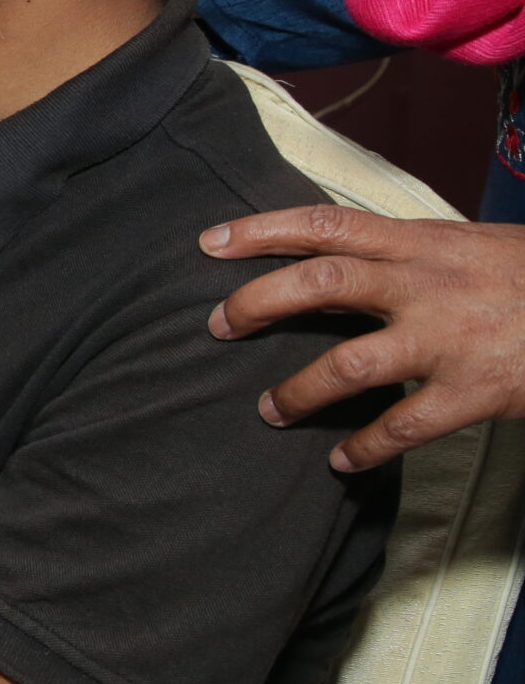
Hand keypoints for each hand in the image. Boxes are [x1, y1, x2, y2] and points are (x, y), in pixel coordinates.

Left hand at [204, 207, 524, 469]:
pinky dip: (364, 447)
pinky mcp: (474, 391)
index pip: (326, 223)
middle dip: (257, 304)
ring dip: (298, 391)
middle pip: (320, 283)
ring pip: (348, 364)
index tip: (209, 242)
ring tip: (270, 411)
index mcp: (422, 242)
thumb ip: (407, 253)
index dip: (261, 229)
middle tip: (217, 326)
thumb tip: (339, 255)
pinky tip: (342, 460)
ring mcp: (449, 339)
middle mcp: (428, 283)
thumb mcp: (469, 247)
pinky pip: (402, 427)